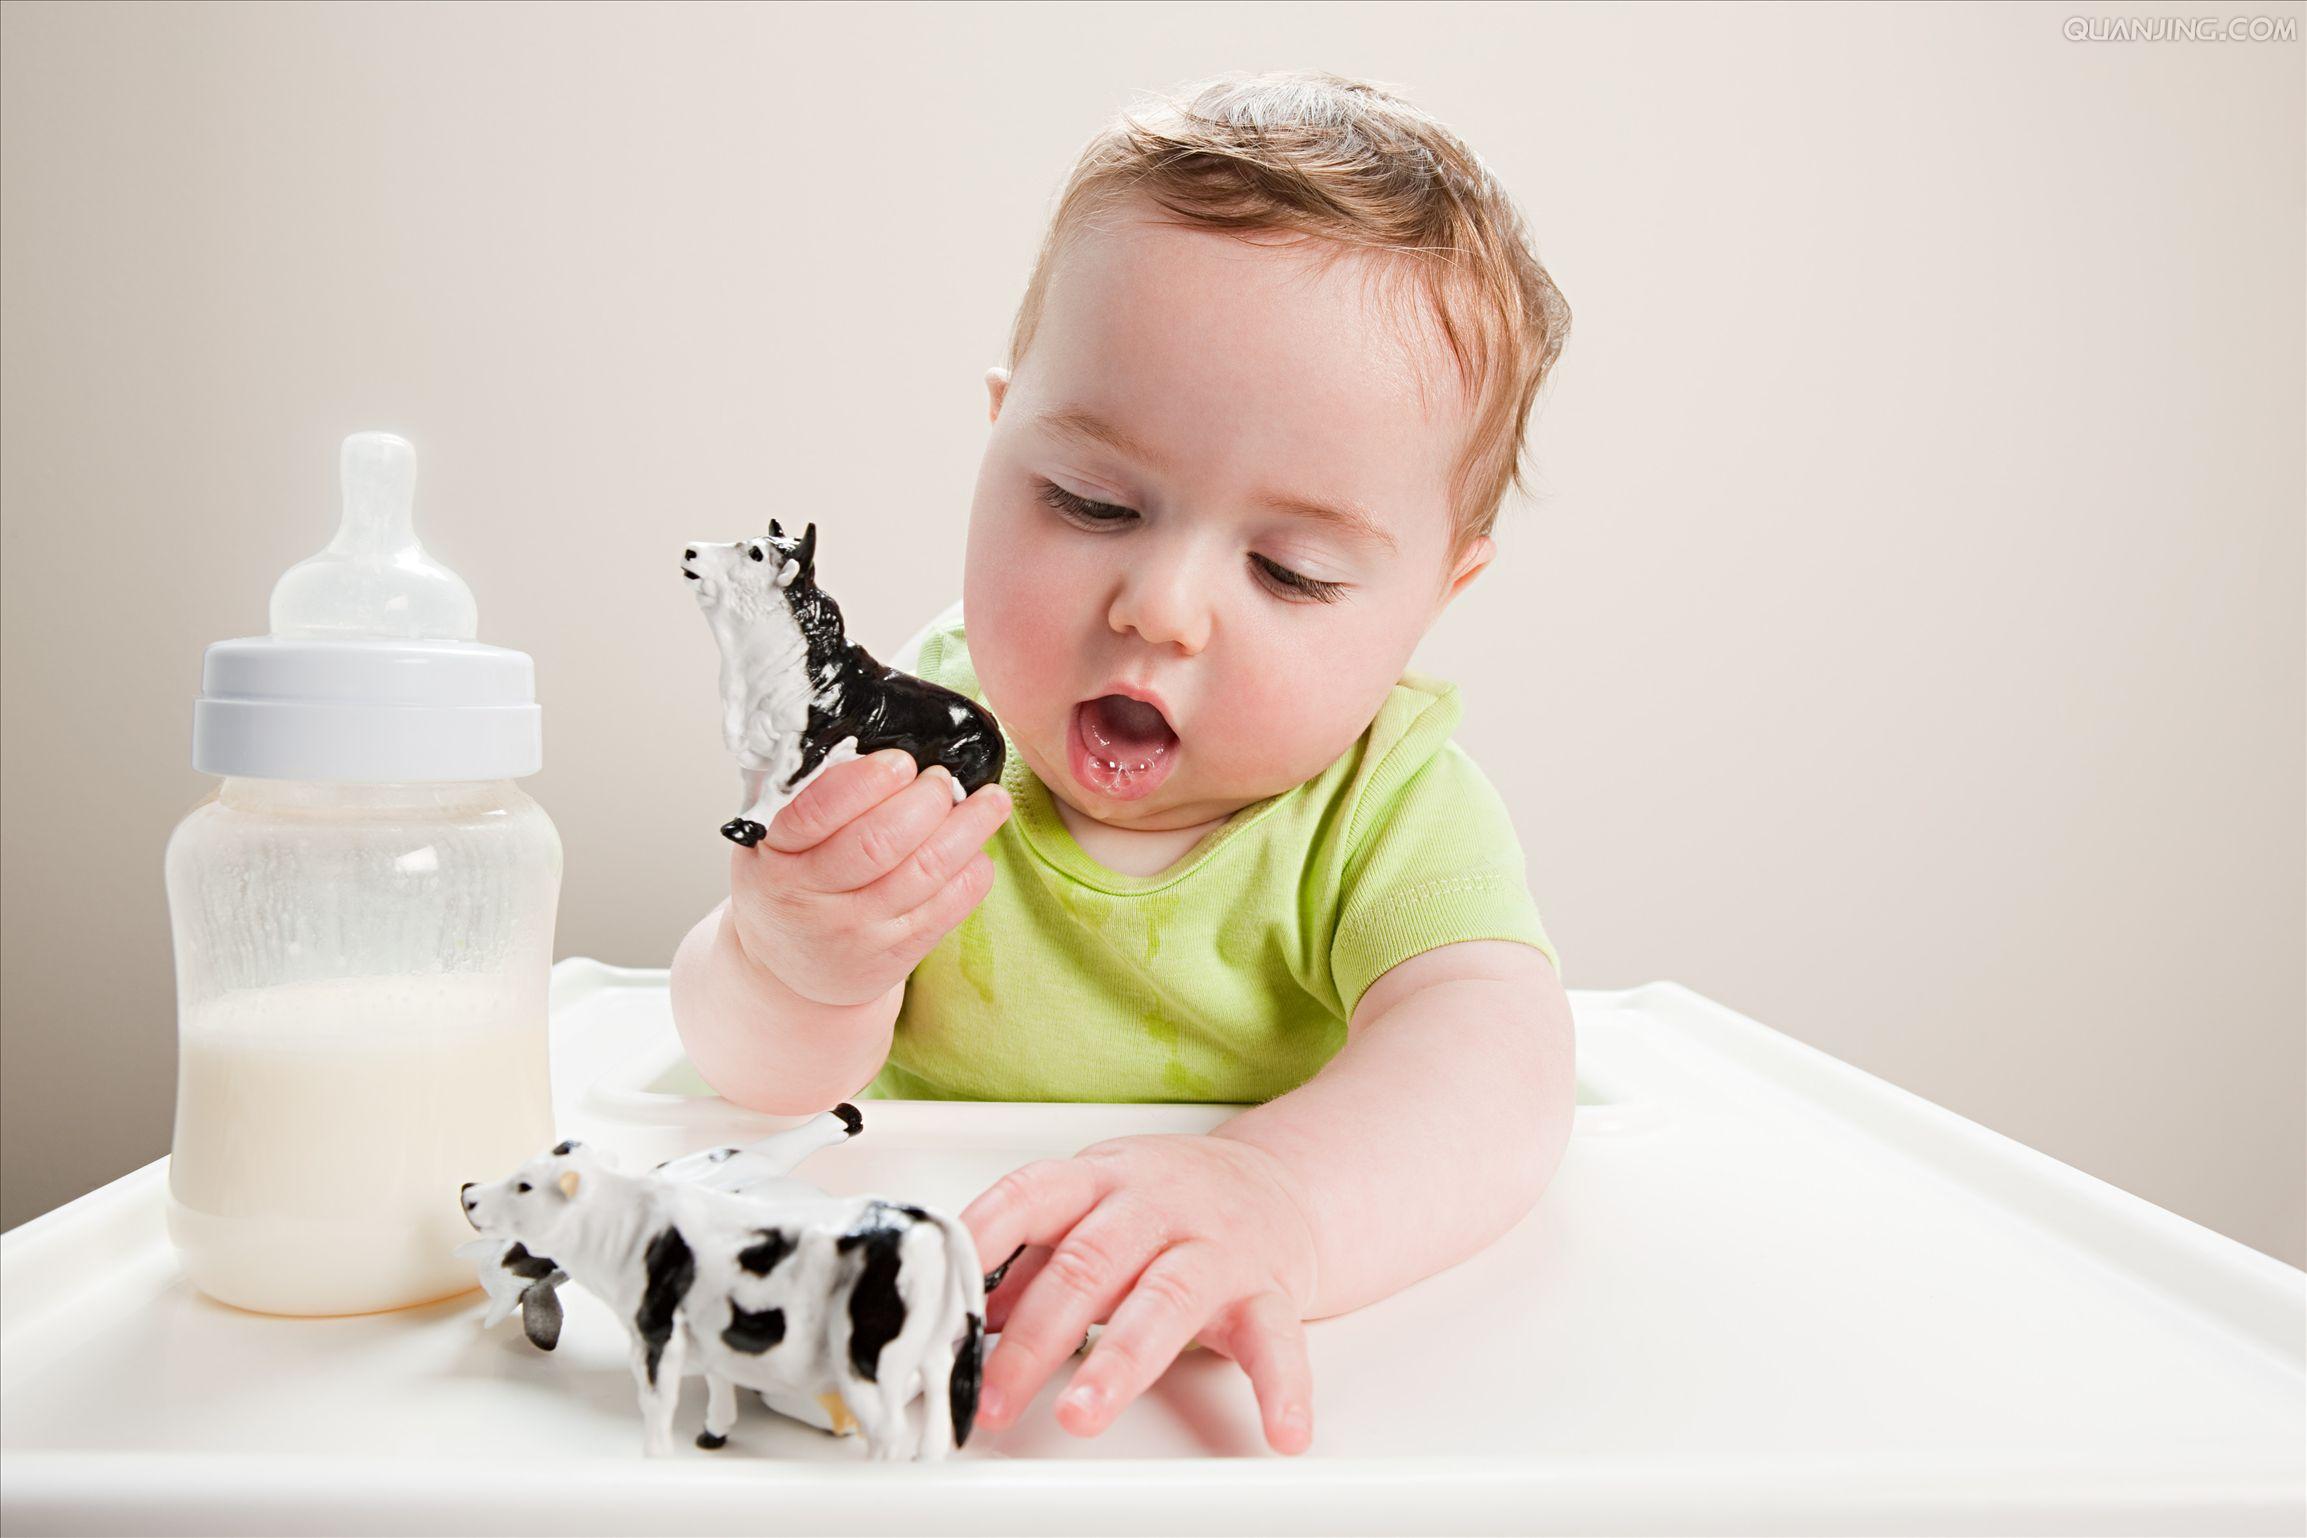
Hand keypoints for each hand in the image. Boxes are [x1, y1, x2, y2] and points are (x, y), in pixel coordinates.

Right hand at [728, 749, 1009, 1006]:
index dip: (866, 782)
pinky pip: (945, 910)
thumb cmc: (792, 884)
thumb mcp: (776, 842)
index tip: (902, 761)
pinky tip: (979, 850)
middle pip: (880, 842)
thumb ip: (811, 799)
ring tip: (990, 802)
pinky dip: (972, 873)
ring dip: (967, 829)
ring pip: (923, 872)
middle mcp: (812, 897)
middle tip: (942, 780)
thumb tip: (879, 746)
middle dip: (926, 801)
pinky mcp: (892, 955)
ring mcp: (854, 930)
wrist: (786, 969)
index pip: (818, 811)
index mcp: (777, 853)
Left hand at [961, 1133, 1321, 1453]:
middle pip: (1089, 1265)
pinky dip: (1282, 1388)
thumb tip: (966, 1312)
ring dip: (1121, 1361)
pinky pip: (1278, 1339)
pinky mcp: (1270, 1292)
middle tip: (995, 1396)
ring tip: (1083, 1414)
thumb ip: (1030, 1258)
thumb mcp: (1091, 1209)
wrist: (1278, 1186)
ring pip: (1168, 1300)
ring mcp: (1216, 1249)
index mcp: (1100, 1182)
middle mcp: (1156, 1208)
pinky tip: (1279, 1432)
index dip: (984, 1238)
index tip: (947, 1292)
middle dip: (1036, 1336)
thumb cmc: (1169, 1203)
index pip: (1032, 1196)